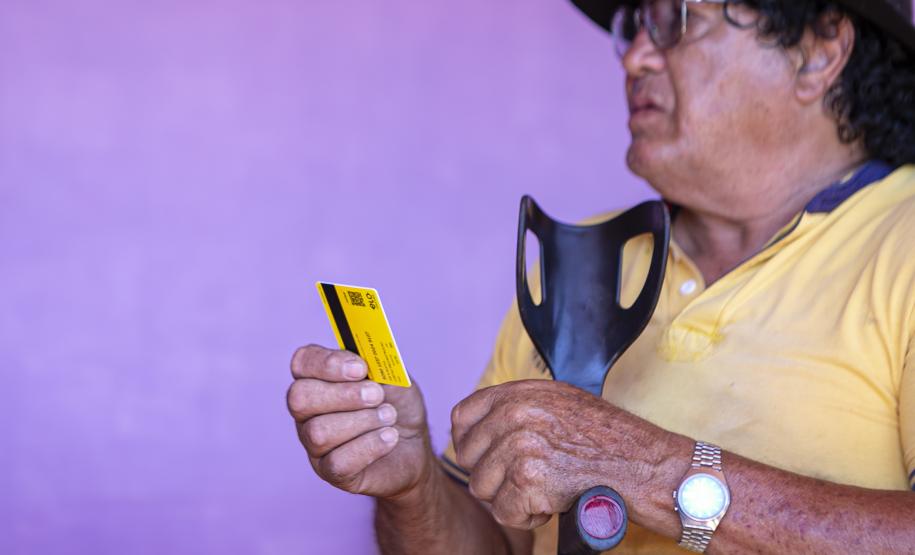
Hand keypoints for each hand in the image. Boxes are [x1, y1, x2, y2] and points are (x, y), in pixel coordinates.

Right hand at [287, 344, 432, 498]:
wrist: (414, 445)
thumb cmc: (398, 406)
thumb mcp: (395, 378)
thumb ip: (379, 367)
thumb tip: (367, 363)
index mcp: (319, 378)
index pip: (303, 363)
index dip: (327, 363)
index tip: (361, 368)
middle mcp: (308, 411)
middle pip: (300, 398)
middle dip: (343, 395)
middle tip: (377, 395)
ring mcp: (314, 443)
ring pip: (319, 432)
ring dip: (362, 421)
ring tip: (389, 417)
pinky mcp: (329, 472)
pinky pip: (337, 462)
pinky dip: (369, 446)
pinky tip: (389, 437)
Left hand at [451, 380, 657, 529]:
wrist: (644, 465)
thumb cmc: (609, 440)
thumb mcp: (560, 402)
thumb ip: (520, 408)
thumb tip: (485, 427)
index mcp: (520, 392)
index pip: (462, 416)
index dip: (468, 443)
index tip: (484, 458)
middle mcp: (516, 413)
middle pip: (469, 458)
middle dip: (493, 477)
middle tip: (525, 480)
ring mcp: (520, 445)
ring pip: (482, 488)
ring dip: (510, 498)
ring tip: (544, 489)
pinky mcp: (528, 479)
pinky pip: (504, 512)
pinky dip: (526, 517)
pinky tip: (551, 504)